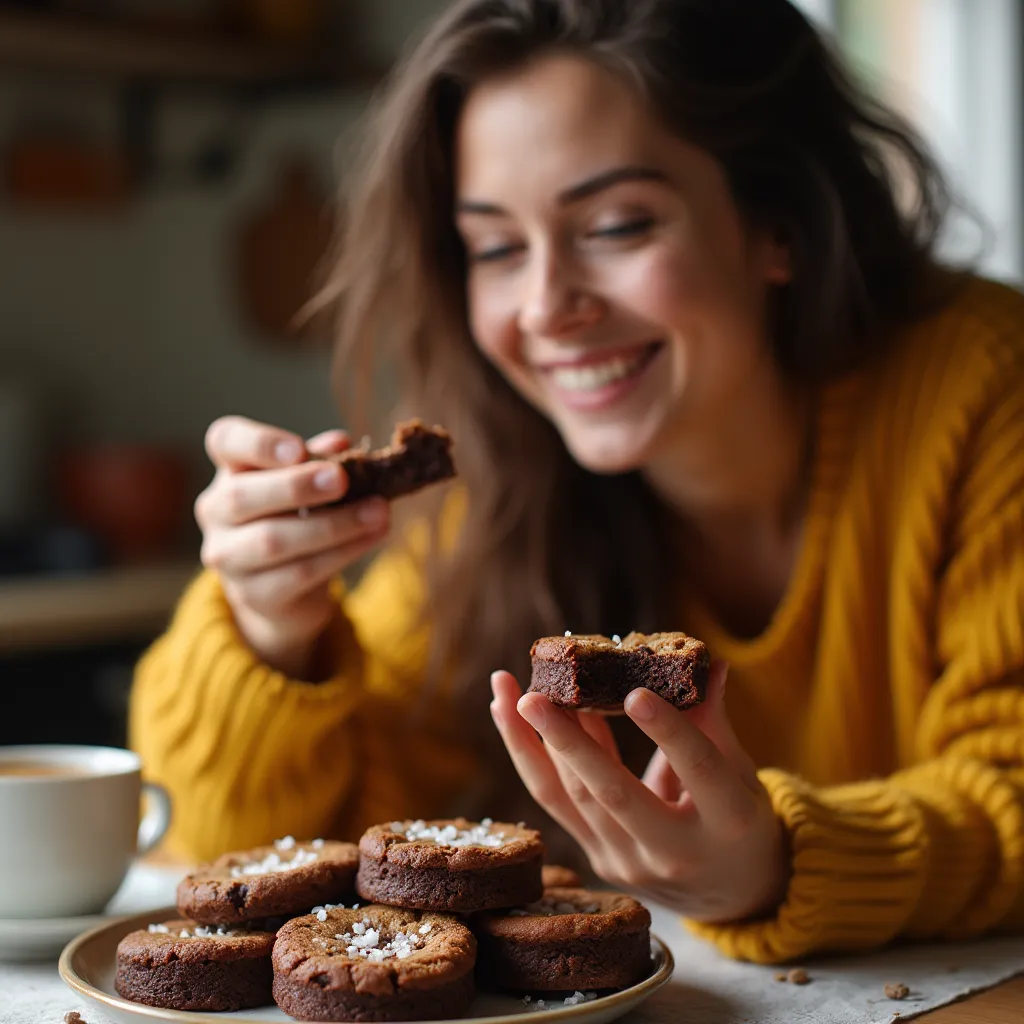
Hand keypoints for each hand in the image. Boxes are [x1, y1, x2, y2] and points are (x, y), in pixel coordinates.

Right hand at [195, 415, 389, 675]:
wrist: (287, 589)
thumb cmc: (298, 518)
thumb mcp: (310, 484)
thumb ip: (322, 460)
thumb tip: (340, 442)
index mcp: (231, 469)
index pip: (225, 442)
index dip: (259, 443)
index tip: (299, 449)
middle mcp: (216, 510)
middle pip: (242, 497)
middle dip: (296, 487)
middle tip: (342, 480)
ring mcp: (228, 556)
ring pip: (273, 540)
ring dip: (333, 525)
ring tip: (378, 512)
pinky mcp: (254, 593)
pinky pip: (299, 573)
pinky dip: (342, 553)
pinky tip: (373, 536)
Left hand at [490, 662, 788, 922]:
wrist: (734, 894)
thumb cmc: (742, 819)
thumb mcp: (743, 773)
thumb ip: (715, 719)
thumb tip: (706, 660)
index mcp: (729, 824)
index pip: (698, 770)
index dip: (668, 732)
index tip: (635, 692)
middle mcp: (674, 852)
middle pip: (613, 795)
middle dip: (569, 744)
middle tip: (534, 697)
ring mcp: (630, 862)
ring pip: (572, 799)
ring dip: (534, 743)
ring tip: (509, 694)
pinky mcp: (599, 860)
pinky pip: (557, 804)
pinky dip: (531, 759)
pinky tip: (509, 718)